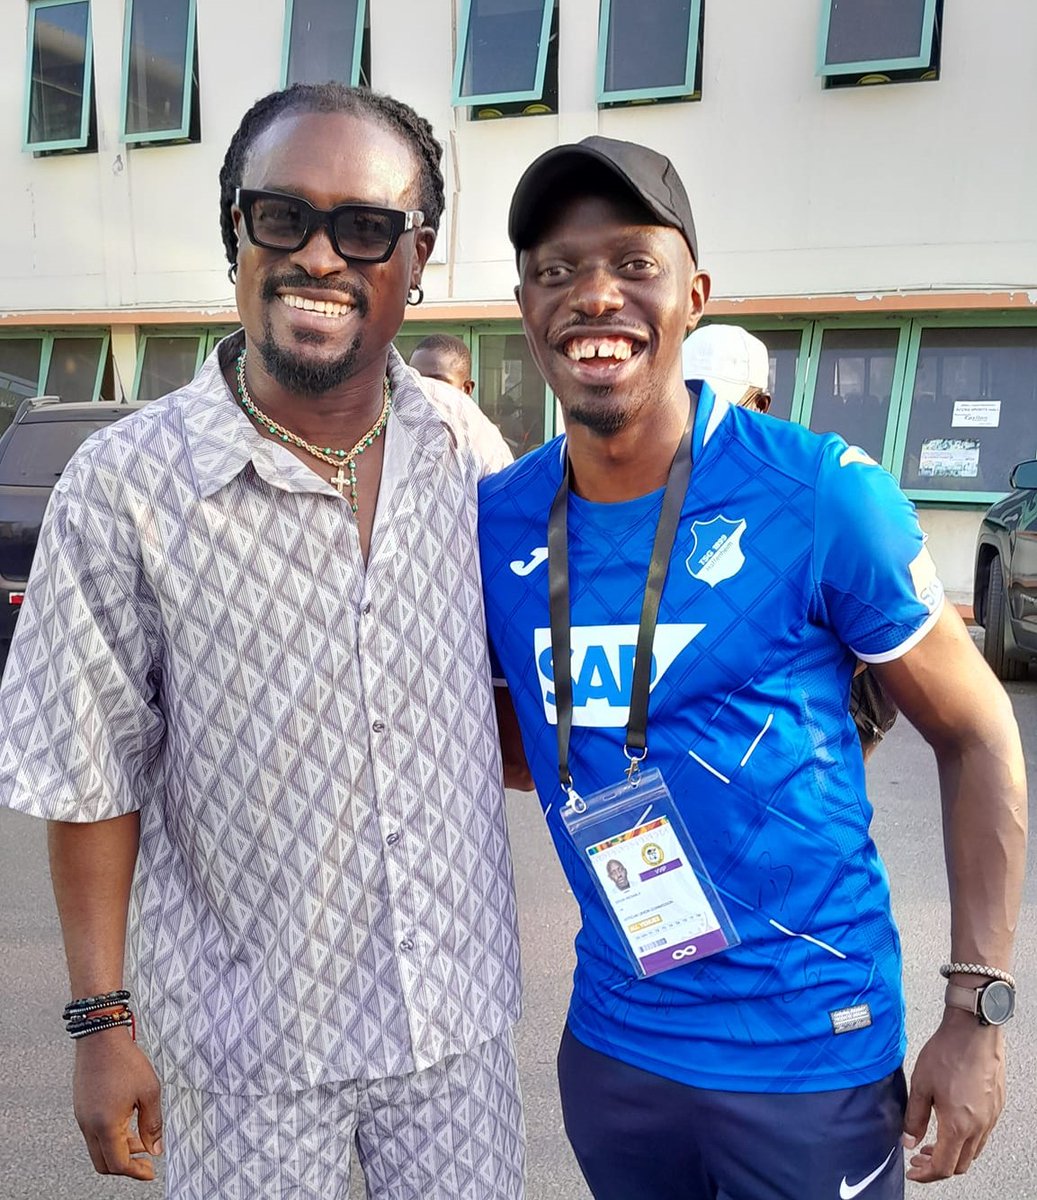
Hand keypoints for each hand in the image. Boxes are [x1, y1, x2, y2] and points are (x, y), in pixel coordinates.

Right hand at [73, 1029, 162, 1179]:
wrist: (100, 1037)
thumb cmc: (125, 1060)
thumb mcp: (149, 1091)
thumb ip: (152, 1123)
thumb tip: (155, 1148)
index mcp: (105, 1125)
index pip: (118, 1163)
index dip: (136, 1171)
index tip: (151, 1171)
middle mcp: (88, 1126)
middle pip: (104, 1162)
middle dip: (126, 1165)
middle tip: (146, 1159)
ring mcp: (82, 1117)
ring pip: (98, 1147)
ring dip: (119, 1148)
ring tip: (141, 1136)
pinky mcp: (81, 1107)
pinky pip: (94, 1133)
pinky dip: (110, 1136)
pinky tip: (128, 1121)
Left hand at [903, 1008, 1005, 1181]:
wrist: (974, 1032)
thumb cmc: (947, 1053)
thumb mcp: (921, 1085)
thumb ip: (914, 1117)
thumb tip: (908, 1140)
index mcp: (958, 1125)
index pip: (943, 1166)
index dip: (925, 1174)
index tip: (913, 1170)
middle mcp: (979, 1127)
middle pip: (961, 1165)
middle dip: (938, 1167)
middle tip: (919, 1158)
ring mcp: (991, 1118)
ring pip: (973, 1152)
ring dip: (952, 1154)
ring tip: (932, 1144)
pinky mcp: (996, 1107)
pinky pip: (982, 1136)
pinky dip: (965, 1141)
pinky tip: (950, 1126)